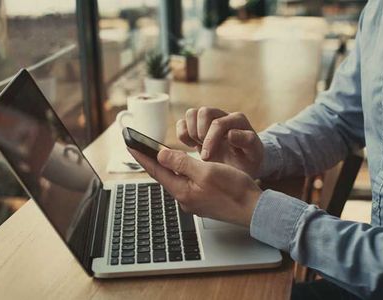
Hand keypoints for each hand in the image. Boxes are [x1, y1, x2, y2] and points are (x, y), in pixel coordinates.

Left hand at [128, 148, 261, 226]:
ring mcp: (192, 200)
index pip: (156, 171)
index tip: (130, 144)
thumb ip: (182, 163)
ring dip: (164, 166)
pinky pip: (184, 182)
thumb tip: (161, 156)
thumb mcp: (206, 171)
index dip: (142, 156)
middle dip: (150, 160)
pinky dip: (179, 171)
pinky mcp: (201, 199)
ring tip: (156, 154)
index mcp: (182, 190)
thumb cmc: (234, 190)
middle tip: (139, 147)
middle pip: (162, 175)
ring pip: (173, 179)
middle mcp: (184, 197)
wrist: (252, 209)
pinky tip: (180, 167)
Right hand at [177, 107, 263, 177]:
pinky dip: (183, 134)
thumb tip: (230, 133)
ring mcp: (209, 120)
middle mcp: (222, 115)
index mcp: (238, 120)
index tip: (207, 158)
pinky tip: (192, 146)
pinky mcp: (197, 127)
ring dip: (191, 132)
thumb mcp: (253, 154)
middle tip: (205, 153)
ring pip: (191, 113)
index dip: (210, 140)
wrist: (242, 166)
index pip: (218, 123)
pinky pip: (182, 123)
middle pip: (203, 112)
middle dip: (201, 134)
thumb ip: (247, 141)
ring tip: (199, 147)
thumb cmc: (248, 160)